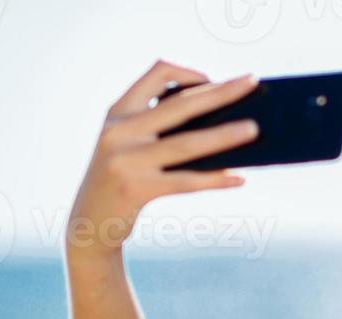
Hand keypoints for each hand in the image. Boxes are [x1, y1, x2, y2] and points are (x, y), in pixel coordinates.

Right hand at [66, 59, 258, 255]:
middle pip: (179, 104)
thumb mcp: (128, 145)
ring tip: (253, 130)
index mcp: (118, 112)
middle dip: (220, 92)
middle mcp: (119, 131)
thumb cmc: (121, 180)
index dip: (187, 72)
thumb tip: (219, 123)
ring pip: (187, 144)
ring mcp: (126, 160)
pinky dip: (215, 180)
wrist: (88, 223)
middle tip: (251, 82)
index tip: (213, 80)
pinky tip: (238, 178)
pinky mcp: (136, 189)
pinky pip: (186, 181)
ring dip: (224, 135)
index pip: (155, 74)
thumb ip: (158, 129)